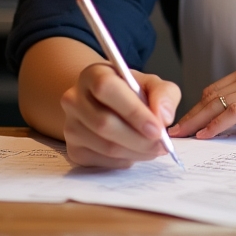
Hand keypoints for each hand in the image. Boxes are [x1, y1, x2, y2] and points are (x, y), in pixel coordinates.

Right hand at [61, 62, 180, 167]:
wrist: (105, 104)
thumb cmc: (130, 92)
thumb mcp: (151, 83)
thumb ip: (163, 94)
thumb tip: (164, 118)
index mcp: (93, 74)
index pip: (106, 88)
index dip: (133, 111)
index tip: (158, 128)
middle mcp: (74, 99)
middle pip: (104, 123)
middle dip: (139, 139)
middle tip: (161, 145)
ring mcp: (70, 126)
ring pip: (105, 146)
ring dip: (136, 152)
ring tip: (154, 148)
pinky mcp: (73, 150)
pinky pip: (102, 161)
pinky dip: (126, 160)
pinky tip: (136, 151)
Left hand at [169, 60, 235, 139]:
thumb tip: (227, 125)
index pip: (216, 89)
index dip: (195, 108)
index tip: (181, 125)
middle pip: (211, 94)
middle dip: (189, 115)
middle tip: (172, 133)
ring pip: (218, 102)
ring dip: (196, 121)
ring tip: (181, 137)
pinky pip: (234, 112)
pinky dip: (216, 124)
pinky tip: (205, 136)